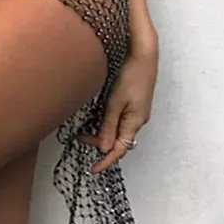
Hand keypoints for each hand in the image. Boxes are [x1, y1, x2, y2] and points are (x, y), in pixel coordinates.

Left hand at [78, 45, 157, 172]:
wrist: (143, 54)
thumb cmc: (131, 75)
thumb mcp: (116, 101)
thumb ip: (109, 124)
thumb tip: (105, 149)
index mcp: (135, 122)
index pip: (120, 150)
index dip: (106, 160)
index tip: (93, 169)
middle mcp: (138, 119)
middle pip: (118, 141)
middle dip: (100, 144)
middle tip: (80, 138)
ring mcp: (137, 111)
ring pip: (119, 130)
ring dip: (103, 133)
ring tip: (84, 130)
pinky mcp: (134, 102)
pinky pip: (120, 120)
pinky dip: (108, 123)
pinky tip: (98, 118)